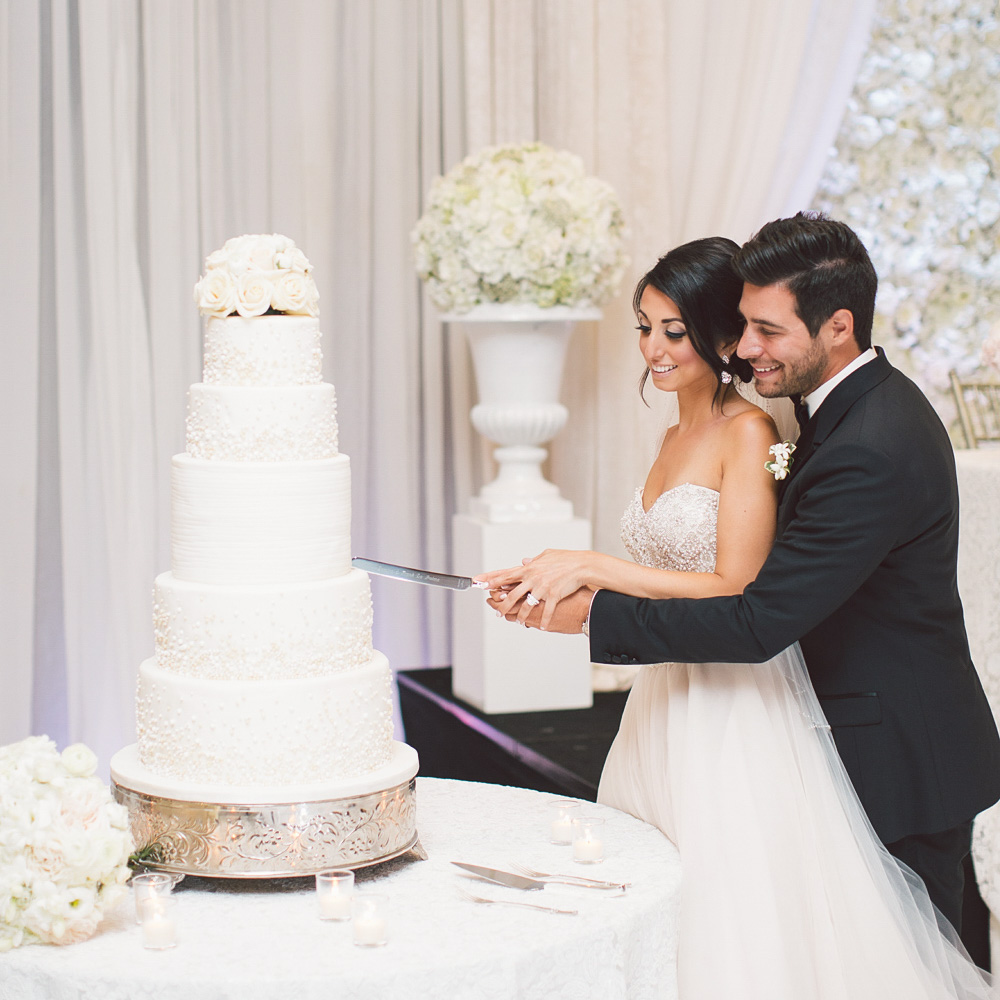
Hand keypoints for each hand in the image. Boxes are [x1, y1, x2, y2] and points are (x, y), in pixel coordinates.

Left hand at [475, 549, 595, 628]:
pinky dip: (544, 621)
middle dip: (503, 605)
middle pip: (512, 594)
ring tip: (518, 622)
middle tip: (497, 612)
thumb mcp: (547, 555)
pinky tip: (542, 627)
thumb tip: (524, 560)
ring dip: (521, 616)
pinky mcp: (553, 595)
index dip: (492, 580)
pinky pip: (546, 612)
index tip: (480, 583)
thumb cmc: (566, 559)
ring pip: (526, 606)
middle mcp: (533, 578)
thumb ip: (534, 560)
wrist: (582, 565)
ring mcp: (543, 588)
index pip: (506, 575)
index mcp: (530, 568)